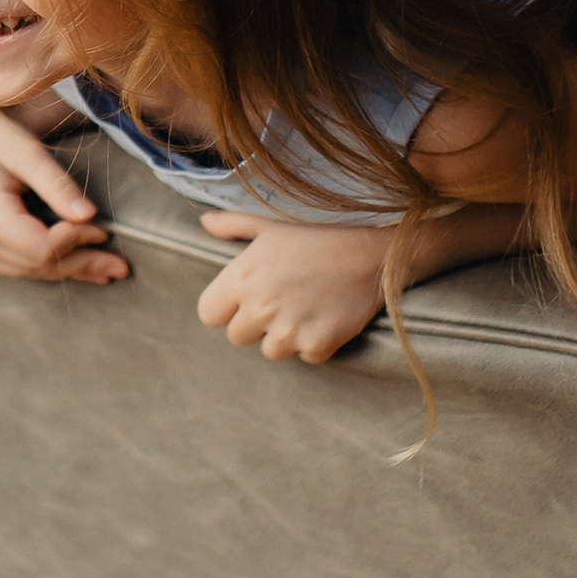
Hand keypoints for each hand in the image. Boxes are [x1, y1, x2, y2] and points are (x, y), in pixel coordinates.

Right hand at [0, 87, 129, 286]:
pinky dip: (47, 265)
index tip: (105, 230)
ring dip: (68, 270)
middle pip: (38, 266)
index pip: (44, 248)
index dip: (79, 242)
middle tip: (119, 267)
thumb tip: (89, 216)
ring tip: (104, 270)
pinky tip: (74, 266)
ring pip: (29, 271)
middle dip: (81, 265)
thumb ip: (57, 185)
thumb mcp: (26, 151)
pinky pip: (16, 265)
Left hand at [195, 213, 394, 361]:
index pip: (209, 314)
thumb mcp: (271, 226)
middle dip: (256, 323)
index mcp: (241, 278)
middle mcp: (260, 306)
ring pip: (271, 350)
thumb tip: (205, 221)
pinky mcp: (317, 344)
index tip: (246, 299)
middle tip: (283, 300)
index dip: (227, 308)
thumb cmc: (317, 239)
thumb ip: (233, 225)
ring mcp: (289, 329)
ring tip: (306, 306)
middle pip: (238, 337)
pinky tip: (326, 316)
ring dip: (285, 336)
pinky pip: (305, 356)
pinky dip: (315, 343)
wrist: (372, 254)